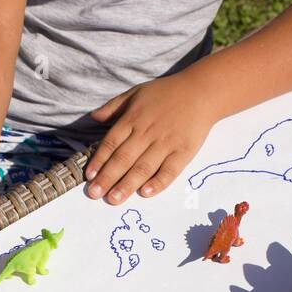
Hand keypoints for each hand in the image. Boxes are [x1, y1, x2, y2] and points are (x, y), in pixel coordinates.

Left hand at [85, 73, 218, 203]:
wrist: (201, 92)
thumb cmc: (166, 93)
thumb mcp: (136, 93)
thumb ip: (113, 107)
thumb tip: (92, 117)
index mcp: (133, 119)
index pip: (111, 143)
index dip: (99, 160)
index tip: (89, 176)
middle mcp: (147, 132)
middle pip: (124, 158)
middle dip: (108, 178)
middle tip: (95, 194)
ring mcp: (166, 143)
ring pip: (143, 167)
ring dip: (127, 185)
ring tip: (114, 199)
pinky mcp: (184, 151)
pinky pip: (169, 170)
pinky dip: (157, 182)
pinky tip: (145, 193)